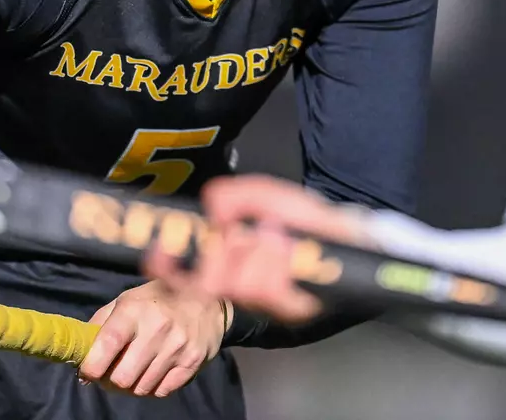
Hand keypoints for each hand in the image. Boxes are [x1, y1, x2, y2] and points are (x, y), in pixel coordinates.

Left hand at [77, 279, 228, 397]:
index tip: (88, 371)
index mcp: (134, 310)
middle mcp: (156, 328)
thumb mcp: (127, 300)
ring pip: (141, 388)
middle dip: (112, 382)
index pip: (108, 344)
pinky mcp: (192, 362)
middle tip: (112, 374)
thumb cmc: (158, 299)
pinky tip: (154, 372)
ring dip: (133, 385)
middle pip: (122, 378)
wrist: (209, 300)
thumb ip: (100, 324)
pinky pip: (162, 391)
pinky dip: (153, 387)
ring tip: (135, 371)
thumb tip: (80, 357)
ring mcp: (177, 347)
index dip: (92, 366)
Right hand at [145, 174, 373, 323]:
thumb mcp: (267, 195)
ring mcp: (266, 302)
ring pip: (244, 283)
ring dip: (259, 253)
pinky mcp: (292, 310)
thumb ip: (236, 195)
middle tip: (241, 235)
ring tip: (276, 235)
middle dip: (225, 254)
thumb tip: (212, 205)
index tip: (158, 255)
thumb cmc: (302, 217)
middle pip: (213, 281)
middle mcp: (242, 288)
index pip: (186, 277)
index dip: (169, 270)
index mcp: (228, 263)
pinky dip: (280, 261)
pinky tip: (289, 246)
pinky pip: (274, 289)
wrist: (347, 232)